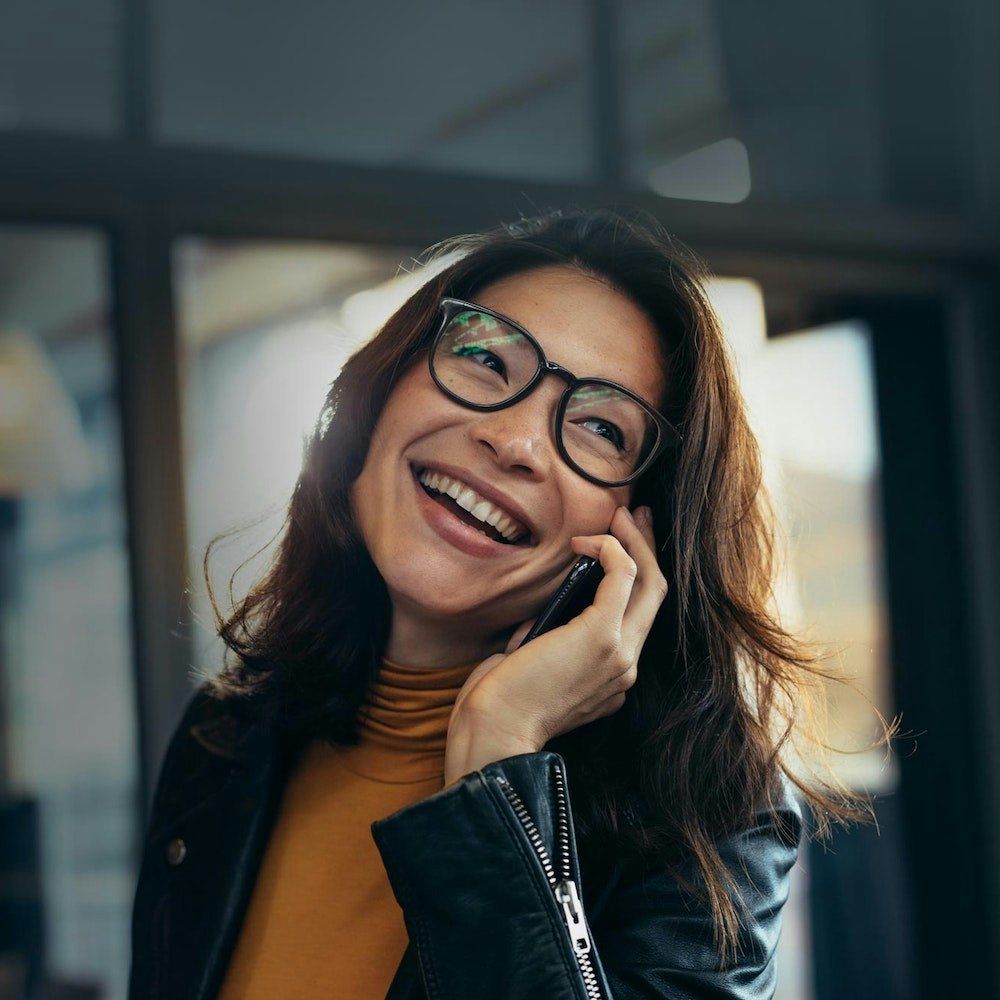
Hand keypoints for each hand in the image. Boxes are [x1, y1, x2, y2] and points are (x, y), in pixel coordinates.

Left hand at [443, 505, 667, 784]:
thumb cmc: (500, 703)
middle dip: (648, 549)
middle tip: (638, 516)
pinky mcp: (603, 636)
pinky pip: (622, 576)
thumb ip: (549, 643)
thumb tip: (545, 618)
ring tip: (620, 514)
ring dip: (635, 542)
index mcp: (612, 678)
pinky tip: (586, 540)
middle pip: (655, 595)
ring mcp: (620, 653)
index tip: (622, 545)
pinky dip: (610, 549)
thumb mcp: (533, 668)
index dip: (636, 577)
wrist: (494, 732)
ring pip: (649, 582)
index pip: (638, 619)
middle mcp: (626, 667)